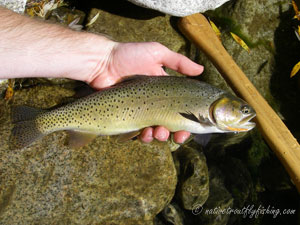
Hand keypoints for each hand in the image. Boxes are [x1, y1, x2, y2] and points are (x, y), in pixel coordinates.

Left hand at [87, 42, 203, 143]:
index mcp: (163, 90)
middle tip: (176, 135)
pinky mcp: (126, 118)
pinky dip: (143, 136)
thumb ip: (179, 62)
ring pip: (154, 131)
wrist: (102, 63)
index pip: (179, 109)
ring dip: (160, 136)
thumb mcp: (157, 53)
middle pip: (169, 124)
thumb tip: (201, 70)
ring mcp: (140, 112)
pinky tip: (144, 133)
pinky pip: (137, 133)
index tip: (190, 128)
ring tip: (159, 133)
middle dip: (175, 133)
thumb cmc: (129, 55)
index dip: (187, 120)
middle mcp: (153, 103)